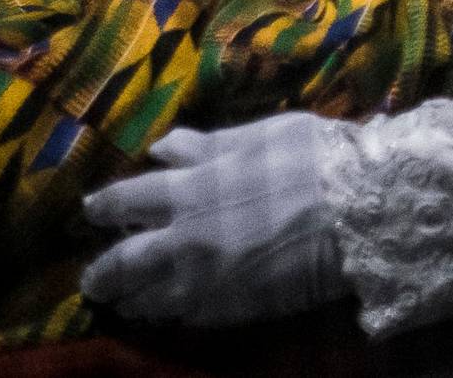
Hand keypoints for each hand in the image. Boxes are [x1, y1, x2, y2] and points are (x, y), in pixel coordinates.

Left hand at [80, 111, 352, 326]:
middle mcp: (185, 240)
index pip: (126, 201)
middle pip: (124, 262)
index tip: (92, 211)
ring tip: (125, 302)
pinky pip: (188, 317)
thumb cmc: (313, 160)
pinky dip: (173, 313)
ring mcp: (206, 281)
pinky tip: (171, 312)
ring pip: (150, 298)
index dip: (105, 206)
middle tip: (92, 279)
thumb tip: (160, 151)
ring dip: (132, 299)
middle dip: (102, 271)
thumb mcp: (258, 136)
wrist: (359, 210)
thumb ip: (205, 146)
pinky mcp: (232, 309)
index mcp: (189, 191)